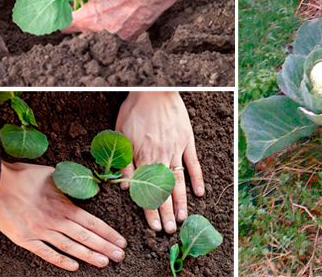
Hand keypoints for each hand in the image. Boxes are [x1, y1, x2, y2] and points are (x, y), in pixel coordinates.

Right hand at [0, 161, 126, 270]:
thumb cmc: (23, 175)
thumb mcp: (53, 174)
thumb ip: (69, 184)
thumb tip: (86, 183)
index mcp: (64, 205)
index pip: (93, 223)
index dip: (109, 234)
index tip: (121, 241)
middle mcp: (56, 220)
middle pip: (86, 238)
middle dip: (105, 248)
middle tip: (120, 256)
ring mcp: (41, 231)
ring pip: (70, 247)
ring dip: (89, 256)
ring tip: (104, 262)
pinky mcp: (25, 239)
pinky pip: (47, 253)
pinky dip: (61, 261)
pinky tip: (74, 266)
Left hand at [63, 0, 187, 40]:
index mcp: (88, 19)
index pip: (64, 27)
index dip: (62, 20)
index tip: (65, 15)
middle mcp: (100, 34)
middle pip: (82, 34)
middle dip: (82, 24)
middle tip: (88, 12)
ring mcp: (115, 40)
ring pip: (99, 37)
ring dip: (100, 28)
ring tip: (110, 13)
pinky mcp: (129, 40)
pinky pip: (116, 38)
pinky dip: (116, 30)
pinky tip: (123, 16)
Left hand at [115, 92, 203, 233]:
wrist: (155, 90)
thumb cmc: (135, 110)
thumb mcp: (121, 135)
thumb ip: (124, 162)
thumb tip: (124, 186)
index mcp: (143, 158)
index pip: (147, 191)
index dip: (150, 210)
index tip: (153, 227)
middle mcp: (161, 157)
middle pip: (164, 191)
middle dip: (166, 213)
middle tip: (169, 231)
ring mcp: (176, 150)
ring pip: (179, 181)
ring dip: (181, 201)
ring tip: (183, 218)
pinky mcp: (187, 141)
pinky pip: (193, 163)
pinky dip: (197, 178)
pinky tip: (200, 193)